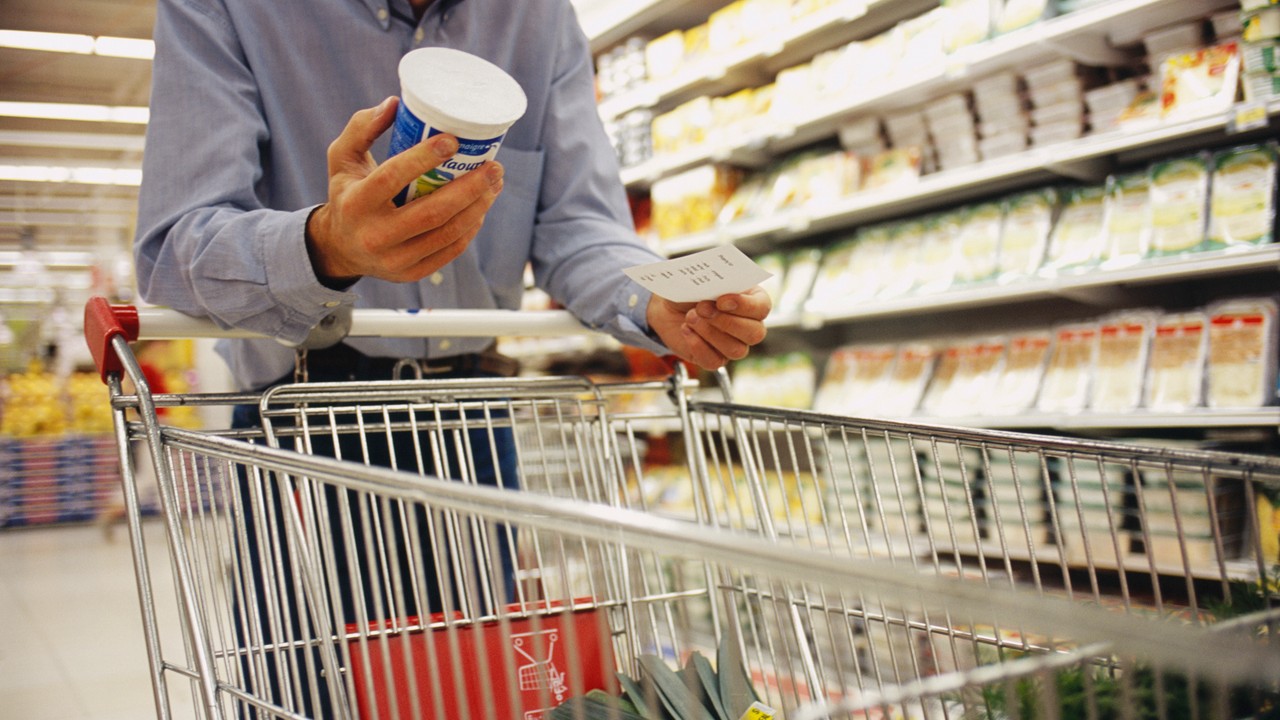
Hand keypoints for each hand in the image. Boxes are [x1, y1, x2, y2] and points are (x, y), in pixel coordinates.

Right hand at [305, 96, 504, 285]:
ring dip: (478, 207)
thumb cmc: (347, 192)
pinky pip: (449, 251)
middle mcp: (374, 236)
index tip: (453, 140)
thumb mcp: (342, 157)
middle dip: (470, 188)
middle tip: (493, 166)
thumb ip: (362, 127)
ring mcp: (394, 260)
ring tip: (495, 184)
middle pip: (432, 211)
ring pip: (447, 233)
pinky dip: (470, 228)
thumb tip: (395, 104)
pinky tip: (481, 207)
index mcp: (355, 203)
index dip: (423, 158)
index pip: (392, 177)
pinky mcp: (410, 273)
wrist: (339, 248)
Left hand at [647, 286, 770, 369]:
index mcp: (752, 300)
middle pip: (754, 333)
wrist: (669, 307)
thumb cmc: (691, 290)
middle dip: (726, 321)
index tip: (721, 300)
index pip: (762, 307)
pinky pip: (714, 362)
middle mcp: (748, 325)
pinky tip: (686, 330)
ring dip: (709, 333)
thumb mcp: (702, 280)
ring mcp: (734, 345)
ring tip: (690, 317)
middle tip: (702, 308)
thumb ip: (714, 282)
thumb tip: (717, 287)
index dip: (745, 306)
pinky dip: (697, 345)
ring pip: (735, 350)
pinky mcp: (715, 359)